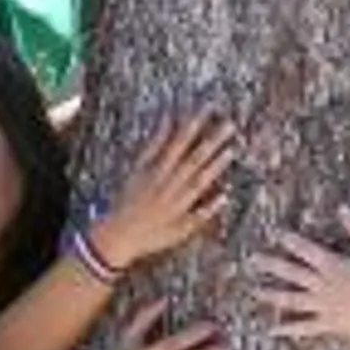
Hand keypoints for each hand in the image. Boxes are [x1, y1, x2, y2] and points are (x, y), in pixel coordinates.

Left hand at [91, 113, 237, 268]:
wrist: (118, 235)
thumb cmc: (151, 237)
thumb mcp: (182, 232)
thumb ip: (204, 214)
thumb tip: (225, 196)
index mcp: (182, 201)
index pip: (204, 178)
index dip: (219, 163)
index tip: (232, 148)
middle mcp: (170, 184)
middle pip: (194, 159)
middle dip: (212, 140)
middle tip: (227, 124)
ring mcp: (153, 174)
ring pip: (175, 149)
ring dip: (190, 130)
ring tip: (202, 113)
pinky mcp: (138, 169)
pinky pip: (151, 148)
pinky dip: (160, 132)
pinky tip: (169, 116)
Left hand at [249, 206, 349, 341]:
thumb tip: (342, 208)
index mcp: (335, 266)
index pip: (307, 250)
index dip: (291, 240)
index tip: (275, 233)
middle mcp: (324, 286)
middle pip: (292, 273)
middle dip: (271, 265)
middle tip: (252, 260)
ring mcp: (324, 306)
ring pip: (293, 300)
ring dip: (273, 295)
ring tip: (255, 290)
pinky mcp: (330, 324)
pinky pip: (305, 327)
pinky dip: (288, 329)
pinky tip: (272, 330)